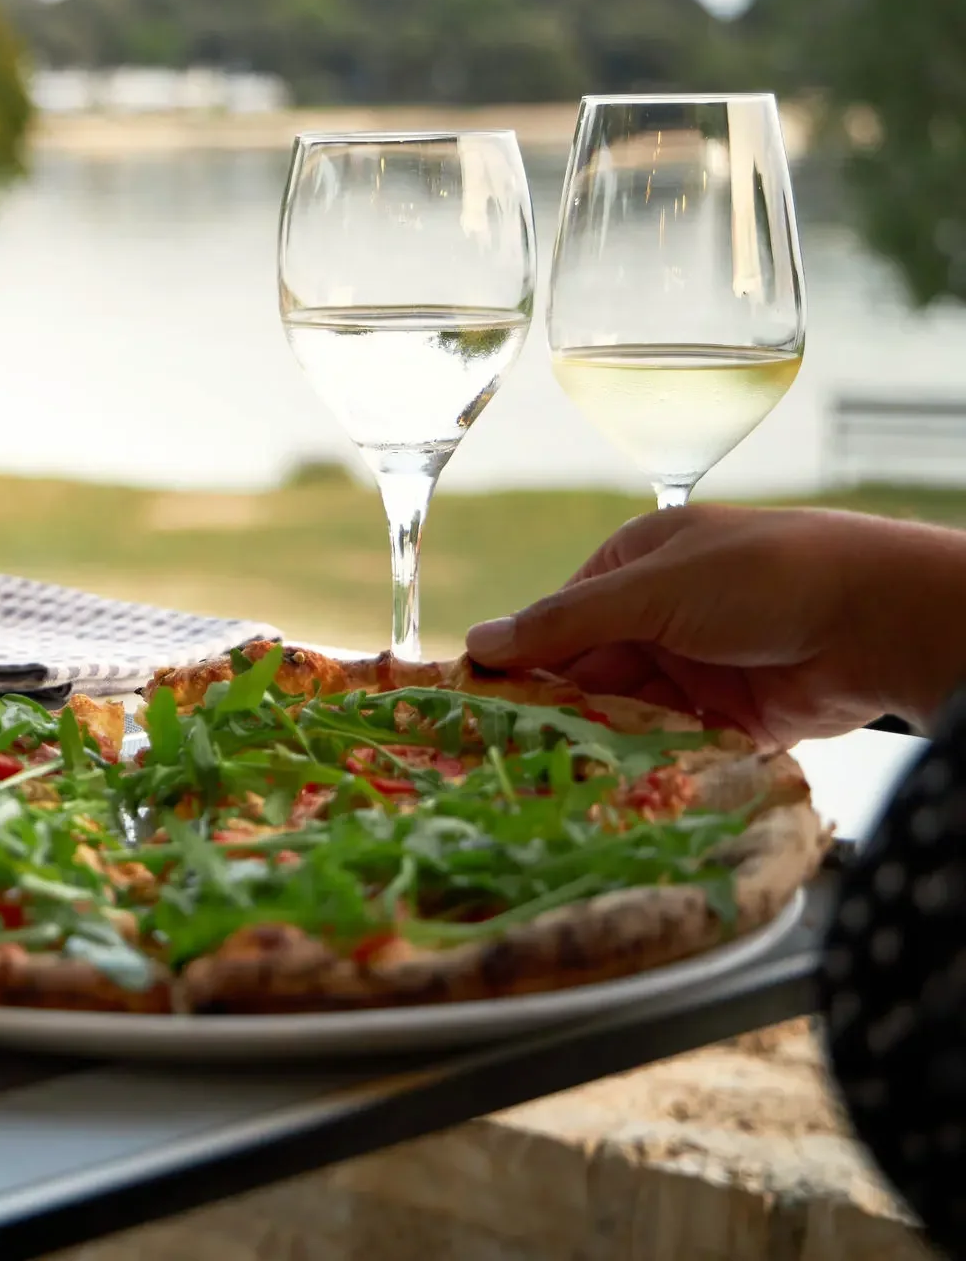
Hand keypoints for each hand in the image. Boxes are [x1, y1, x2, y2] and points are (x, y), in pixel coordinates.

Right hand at [464, 505, 965, 745]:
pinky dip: (646, 764)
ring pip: (624, 715)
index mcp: (634, 566)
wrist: (879, 621)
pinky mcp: (727, 718)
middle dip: (555, 712)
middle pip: (586, 673)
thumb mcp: (651, 590)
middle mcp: (659, 617)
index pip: (556, 620)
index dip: (518, 662)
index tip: (476, 707)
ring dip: (598, 743)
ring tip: (550, 782)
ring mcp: (694, 668)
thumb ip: (565, 622)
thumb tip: (478, 642)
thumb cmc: (766, 576)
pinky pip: (670, 745)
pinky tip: (609, 789)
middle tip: (506, 757)